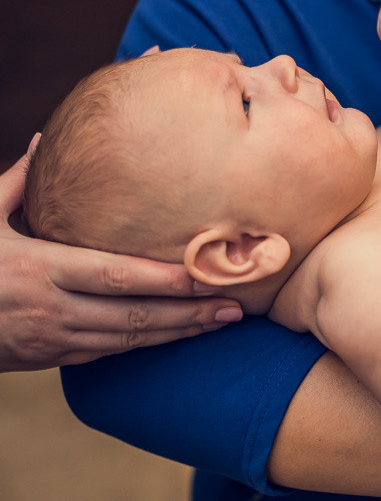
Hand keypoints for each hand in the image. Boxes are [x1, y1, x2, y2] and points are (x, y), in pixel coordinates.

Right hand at [0, 144, 241, 370]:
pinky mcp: (49, 359)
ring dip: (178, 334)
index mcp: (39, 269)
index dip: (165, 279)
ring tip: (222, 322)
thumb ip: (15, 183)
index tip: (205, 273)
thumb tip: (44, 141)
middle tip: (237, 305)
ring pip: (128, 341)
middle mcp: (51, 309)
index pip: (116, 276)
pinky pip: (108, 355)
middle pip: (134, 315)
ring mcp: (52, 340)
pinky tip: (178, 336)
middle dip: (189, 312)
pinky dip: (146, 346)